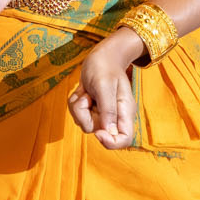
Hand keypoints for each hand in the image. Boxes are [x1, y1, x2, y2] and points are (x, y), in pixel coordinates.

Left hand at [67, 29, 143, 149]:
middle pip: (97, 132)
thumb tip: (109, 132)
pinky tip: (82, 92)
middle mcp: (114, 116)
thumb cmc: (105, 67)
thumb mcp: (105, 86)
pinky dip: (75, 103)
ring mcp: (102, 114)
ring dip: (78, 107)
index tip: (98, 133)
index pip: (124, 139)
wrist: (101, 56)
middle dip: (86, 115)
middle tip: (88, 97)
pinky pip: (77, 115)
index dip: (111, 142)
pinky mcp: (91, 110)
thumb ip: (108, 109)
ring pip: (84, 124)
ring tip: (86, 92)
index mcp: (124, 111)